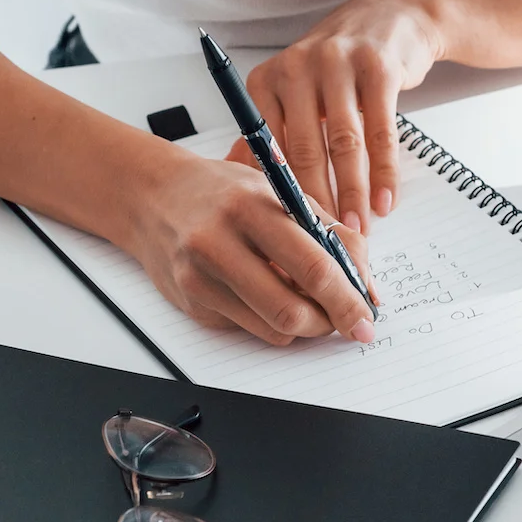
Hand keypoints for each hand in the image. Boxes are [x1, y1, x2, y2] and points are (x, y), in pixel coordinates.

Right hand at [122, 149, 377, 346]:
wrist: (154, 197)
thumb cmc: (224, 192)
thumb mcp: (280, 192)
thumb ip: (329, 234)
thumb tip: (366, 286)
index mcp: (251, 206)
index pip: (313, 267)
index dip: (348, 300)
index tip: (367, 318)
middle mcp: (219, 243)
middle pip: (291, 310)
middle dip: (329, 323)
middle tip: (344, 321)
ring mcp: (200, 278)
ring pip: (272, 329)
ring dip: (304, 326)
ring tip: (311, 305)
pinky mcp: (192, 305)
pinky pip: (249, 329)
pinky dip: (271, 321)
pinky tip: (268, 295)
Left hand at [228, 0, 445, 232]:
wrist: (390, 17)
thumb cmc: (337, 68)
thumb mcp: (295, 94)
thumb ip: (271, 138)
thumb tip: (247, 193)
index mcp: (266, 81)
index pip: (265, 148)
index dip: (276, 196)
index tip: (285, 232)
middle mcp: (297, 67)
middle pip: (303, 149)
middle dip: (316, 202)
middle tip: (324, 242)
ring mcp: (338, 63)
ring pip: (343, 144)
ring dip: (352, 193)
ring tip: (358, 228)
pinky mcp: (379, 67)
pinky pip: (381, 131)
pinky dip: (384, 173)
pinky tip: (386, 200)